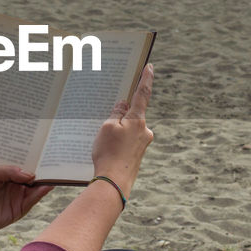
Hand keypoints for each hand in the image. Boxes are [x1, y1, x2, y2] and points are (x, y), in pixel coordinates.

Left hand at [0, 166, 52, 237]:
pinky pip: (33, 200)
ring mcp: (17, 197)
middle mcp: (14, 184)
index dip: (33, 160)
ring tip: (56, 171)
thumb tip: (30, 174)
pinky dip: (41, 193)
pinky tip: (47, 185)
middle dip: (43, 169)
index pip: (23, 165)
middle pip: (33, 176)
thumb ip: (10, 171)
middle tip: (55, 160)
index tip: (45, 153)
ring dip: (45, 181)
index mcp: (6, 173)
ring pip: (36, 187)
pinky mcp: (19, 210)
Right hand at [90, 63, 153, 201]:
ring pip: (128, 129)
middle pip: (132, 114)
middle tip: (105, 123)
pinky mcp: (137, 154)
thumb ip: (116, 113)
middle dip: (119, 115)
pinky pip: (127, 141)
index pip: (142, 93)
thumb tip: (122, 105)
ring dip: (116, 130)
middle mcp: (144, 130)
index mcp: (137, 120)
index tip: (149, 66)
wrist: (114, 183)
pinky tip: (106, 150)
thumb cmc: (109, 153)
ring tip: (101, 142)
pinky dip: (117, 141)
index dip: (145, 78)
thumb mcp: (107, 128)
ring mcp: (142, 143)